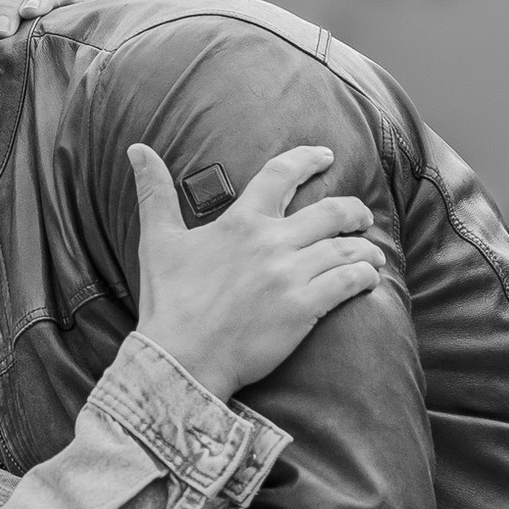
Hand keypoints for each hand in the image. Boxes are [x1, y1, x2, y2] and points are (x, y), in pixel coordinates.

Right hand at [129, 141, 381, 401]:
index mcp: (241, 222)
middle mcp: (271, 242)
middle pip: (330, 212)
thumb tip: (136, 149)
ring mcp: (290, 276)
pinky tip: (369, 279)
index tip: (327, 157)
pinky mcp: (304, 309)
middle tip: (363, 217)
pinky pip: (347, 283)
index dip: (308, 160)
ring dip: (365, 249)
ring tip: (372, 254)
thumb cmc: (169, 303)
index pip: (281, 175)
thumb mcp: (156, 241)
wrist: (181, 359)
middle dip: (354, 211)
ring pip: (345, 249)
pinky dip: (364, 277)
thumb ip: (154, 193)